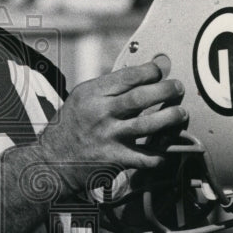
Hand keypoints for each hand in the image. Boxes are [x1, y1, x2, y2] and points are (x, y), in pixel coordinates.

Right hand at [36, 61, 186, 195]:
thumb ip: (110, 88)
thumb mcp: (82, 99)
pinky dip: (162, 153)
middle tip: (178, 88)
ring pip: (148, 125)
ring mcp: (109, 137)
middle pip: (141, 97)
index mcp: (91, 94)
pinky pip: (147, 157)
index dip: (151, 71)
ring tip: (180, 114)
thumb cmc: (71, 127)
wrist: (51, 161)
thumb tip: (145, 73)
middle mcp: (100, 114)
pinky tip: (167, 147)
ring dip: (170, 118)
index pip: (128, 76)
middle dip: (167, 90)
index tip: (160, 71)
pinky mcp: (115, 159)